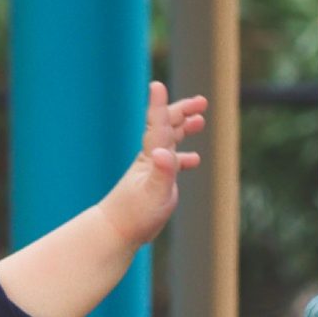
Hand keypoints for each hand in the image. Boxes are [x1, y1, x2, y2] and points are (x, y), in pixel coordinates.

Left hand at [98, 83, 205, 248]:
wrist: (115, 231)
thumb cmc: (134, 216)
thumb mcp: (153, 195)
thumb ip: (161, 172)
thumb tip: (164, 153)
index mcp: (150, 157)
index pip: (156, 125)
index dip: (158, 105)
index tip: (156, 85)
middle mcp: (150, 159)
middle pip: (166, 127)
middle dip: (182, 112)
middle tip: (202, 102)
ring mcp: (152, 170)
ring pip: (169, 142)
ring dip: (183, 128)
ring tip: (199, 120)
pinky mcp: (154, 183)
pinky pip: (171, 164)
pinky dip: (183, 158)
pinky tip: (194, 159)